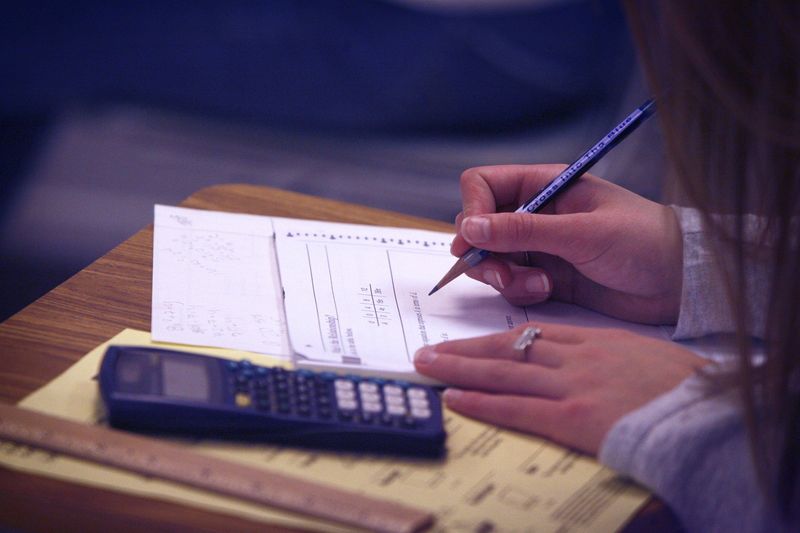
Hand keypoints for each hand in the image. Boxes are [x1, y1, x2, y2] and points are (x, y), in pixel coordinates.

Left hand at [414, 324, 707, 454]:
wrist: (708, 416)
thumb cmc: (686, 390)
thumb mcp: (647, 358)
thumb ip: (612, 357)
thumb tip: (593, 366)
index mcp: (596, 341)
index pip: (533, 334)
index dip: (497, 338)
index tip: (471, 340)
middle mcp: (577, 357)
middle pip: (509, 347)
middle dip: (465, 348)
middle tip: (429, 349)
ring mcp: (573, 384)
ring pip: (504, 370)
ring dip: (460, 368)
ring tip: (428, 366)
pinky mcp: (573, 416)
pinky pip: (517, 406)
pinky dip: (482, 401)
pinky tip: (455, 397)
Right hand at [452, 165, 682, 323]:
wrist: (681, 283)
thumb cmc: (643, 242)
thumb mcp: (582, 232)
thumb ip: (524, 230)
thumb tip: (469, 228)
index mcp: (544, 186)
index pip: (483, 184)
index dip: (472, 210)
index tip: (475, 240)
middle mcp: (535, 213)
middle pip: (479, 225)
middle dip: (484, 251)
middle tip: (503, 273)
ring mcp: (538, 246)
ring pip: (489, 258)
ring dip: (502, 275)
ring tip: (537, 285)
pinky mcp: (543, 277)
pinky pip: (510, 283)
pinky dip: (519, 291)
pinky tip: (549, 291)